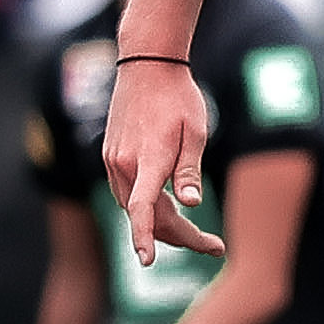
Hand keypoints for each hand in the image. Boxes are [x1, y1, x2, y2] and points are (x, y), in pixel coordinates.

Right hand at [103, 57, 222, 267]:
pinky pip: (127, 193)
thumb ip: (190, 170)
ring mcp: (113, 160)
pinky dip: (147, 207)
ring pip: (135, 207)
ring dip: (162, 224)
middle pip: (147, 215)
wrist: (146, 63)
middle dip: (180, 236)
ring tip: (195, 232)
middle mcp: (124, 163)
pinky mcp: (110, 156)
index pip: (142, 208)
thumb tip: (191, 204)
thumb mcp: (194, 132)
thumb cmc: (178, 96)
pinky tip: (168, 207)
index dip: (144, 237)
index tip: (147, 260)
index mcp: (148, 158)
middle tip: (214, 246)